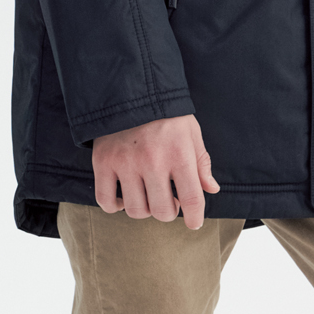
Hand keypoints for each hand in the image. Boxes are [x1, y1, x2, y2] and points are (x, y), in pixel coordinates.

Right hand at [92, 114, 219, 228]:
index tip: (194, 223)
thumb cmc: (166, 113)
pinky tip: (124, 197)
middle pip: (162, 210)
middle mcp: (152, 160)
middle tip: (169, 201)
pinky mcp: (103, 162)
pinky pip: (105, 200)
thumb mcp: (191, 132)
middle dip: (169, 212)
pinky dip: (115, 206)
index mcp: (179, 153)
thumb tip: (211, 189)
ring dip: (145, 209)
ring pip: (136, 210)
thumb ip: (201, 163)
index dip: (195, 217)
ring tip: (148, 196)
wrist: (129, 89)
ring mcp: (125, 162)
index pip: (192, 198)